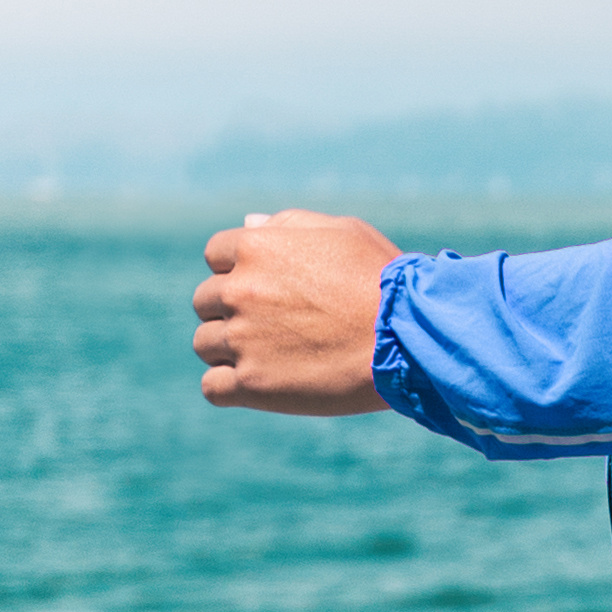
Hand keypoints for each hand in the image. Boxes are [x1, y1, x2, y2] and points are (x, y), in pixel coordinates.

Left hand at [195, 214, 399, 414]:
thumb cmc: (382, 282)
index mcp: (256, 248)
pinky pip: (212, 386)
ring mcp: (242, 339)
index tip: (270, 287)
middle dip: (232, 310)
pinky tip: (259, 383)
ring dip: (230, 348)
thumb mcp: (343, 233)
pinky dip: (228, 386)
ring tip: (274, 355)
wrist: (407, 340)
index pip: (215, 255)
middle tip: (276, 324)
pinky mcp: (251, 384)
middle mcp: (239, 290)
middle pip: (205, 301)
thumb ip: (290, 224)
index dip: (239, 270)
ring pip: (205, 343)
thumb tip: (247, 224)